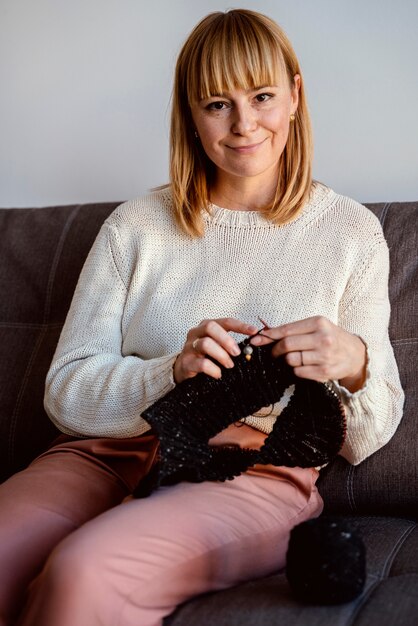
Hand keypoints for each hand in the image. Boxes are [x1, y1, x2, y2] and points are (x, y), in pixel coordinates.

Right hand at [173, 318, 257, 383]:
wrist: (183, 368)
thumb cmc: (204, 355)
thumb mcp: (217, 345)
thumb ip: (230, 343)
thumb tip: (251, 346)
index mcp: (206, 326)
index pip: (225, 321)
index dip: (240, 325)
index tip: (254, 331)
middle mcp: (196, 333)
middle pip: (211, 327)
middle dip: (227, 340)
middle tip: (237, 353)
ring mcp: (189, 347)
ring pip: (206, 344)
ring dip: (221, 355)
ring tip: (229, 365)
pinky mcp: (186, 362)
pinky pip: (202, 363)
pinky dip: (214, 369)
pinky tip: (219, 374)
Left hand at [250, 316, 366, 391]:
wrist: (355, 354)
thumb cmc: (331, 338)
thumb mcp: (316, 326)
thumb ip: (293, 330)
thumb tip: (265, 333)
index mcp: (318, 323)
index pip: (286, 330)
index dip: (268, 336)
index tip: (255, 340)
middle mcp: (322, 338)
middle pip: (286, 345)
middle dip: (275, 350)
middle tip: (274, 353)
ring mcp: (324, 356)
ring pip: (291, 360)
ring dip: (287, 360)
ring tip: (295, 358)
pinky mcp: (324, 372)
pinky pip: (298, 372)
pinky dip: (296, 370)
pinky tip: (304, 365)